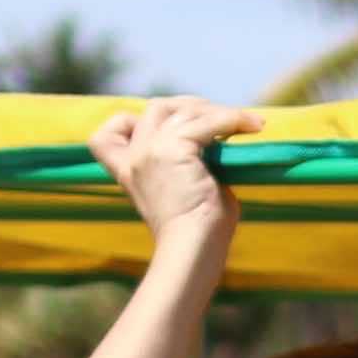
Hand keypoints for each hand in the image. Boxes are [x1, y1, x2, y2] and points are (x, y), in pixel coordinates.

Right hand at [91, 96, 257, 248]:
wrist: (193, 250)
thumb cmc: (199, 233)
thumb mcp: (185, 191)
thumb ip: (188, 164)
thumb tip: (221, 144)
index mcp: (128, 172)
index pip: (103, 136)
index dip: (128, 122)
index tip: (166, 127)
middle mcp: (134, 157)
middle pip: (155, 109)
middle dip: (188, 107)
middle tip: (220, 119)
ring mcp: (149, 151)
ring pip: (182, 111)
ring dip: (216, 111)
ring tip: (245, 123)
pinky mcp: (172, 149)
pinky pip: (206, 122)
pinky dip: (232, 119)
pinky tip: (253, 126)